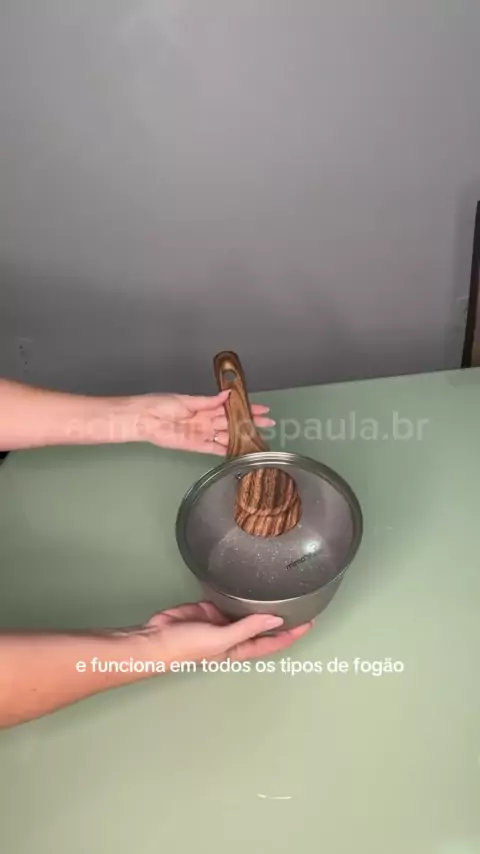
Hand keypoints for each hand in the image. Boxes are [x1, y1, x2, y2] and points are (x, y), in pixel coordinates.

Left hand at [135, 390, 274, 454]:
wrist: (146, 419)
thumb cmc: (163, 405)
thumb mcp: (188, 400)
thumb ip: (209, 401)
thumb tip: (228, 395)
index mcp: (204, 407)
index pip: (230, 407)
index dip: (246, 408)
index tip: (262, 408)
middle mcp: (206, 421)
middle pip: (232, 422)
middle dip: (250, 422)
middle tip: (268, 423)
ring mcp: (203, 434)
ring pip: (227, 435)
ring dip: (242, 436)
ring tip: (259, 437)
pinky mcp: (196, 446)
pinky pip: (215, 449)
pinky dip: (227, 450)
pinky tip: (240, 450)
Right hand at [138, 601, 312, 666]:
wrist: (156, 639)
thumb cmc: (188, 646)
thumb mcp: (221, 639)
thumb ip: (247, 628)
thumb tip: (276, 620)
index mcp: (240, 649)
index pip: (272, 642)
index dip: (291, 634)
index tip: (310, 623)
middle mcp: (234, 635)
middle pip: (262, 627)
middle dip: (279, 618)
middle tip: (299, 600)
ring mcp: (221, 621)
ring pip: (247, 612)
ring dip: (261, 604)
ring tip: (281, 588)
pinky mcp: (208, 607)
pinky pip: (229, 600)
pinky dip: (240, 593)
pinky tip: (251, 582)